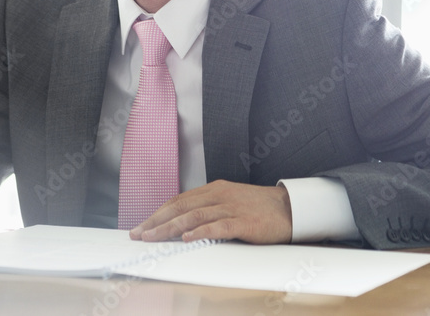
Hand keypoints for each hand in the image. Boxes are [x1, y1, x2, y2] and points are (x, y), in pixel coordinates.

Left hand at [130, 179, 291, 244]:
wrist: (290, 208)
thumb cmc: (260, 208)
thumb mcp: (231, 201)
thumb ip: (210, 208)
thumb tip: (183, 224)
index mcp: (216, 189)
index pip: (179, 200)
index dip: (158, 213)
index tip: (142, 226)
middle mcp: (220, 195)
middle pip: (182, 207)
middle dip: (157, 221)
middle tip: (139, 234)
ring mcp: (232, 207)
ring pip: (194, 216)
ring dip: (170, 227)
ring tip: (153, 237)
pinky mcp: (244, 221)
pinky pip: (218, 226)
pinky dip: (200, 232)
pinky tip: (187, 238)